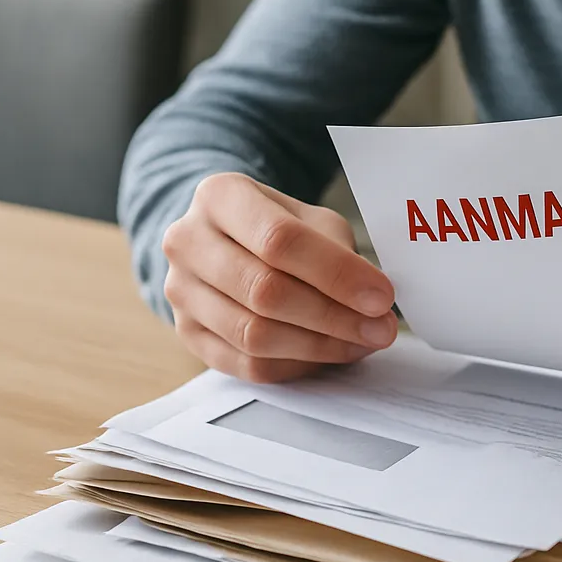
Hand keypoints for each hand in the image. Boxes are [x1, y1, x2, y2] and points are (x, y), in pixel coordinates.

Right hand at [161, 172, 397, 382]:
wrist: (228, 242)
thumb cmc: (279, 229)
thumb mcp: (312, 221)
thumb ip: (339, 256)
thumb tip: (373, 305)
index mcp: (220, 196)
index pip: (280, 240)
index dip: (336, 274)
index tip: (381, 297)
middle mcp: (187, 241)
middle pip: (265, 291)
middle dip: (334, 316)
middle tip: (380, 329)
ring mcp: (180, 290)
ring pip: (254, 334)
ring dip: (319, 346)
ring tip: (360, 342)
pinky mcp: (187, 333)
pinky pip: (246, 364)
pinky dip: (295, 365)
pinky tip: (326, 354)